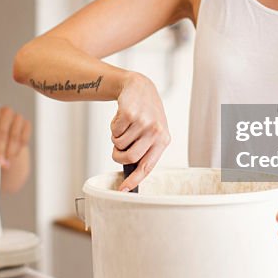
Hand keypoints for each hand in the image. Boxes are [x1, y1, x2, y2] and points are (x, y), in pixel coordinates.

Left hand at [0, 105, 30, 167]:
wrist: (4, 136)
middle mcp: (5, 112)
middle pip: (3, 132)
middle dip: (0, 149)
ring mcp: (17, 117)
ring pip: (15, 136)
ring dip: (10, 151)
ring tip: (6, 163)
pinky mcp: (26, 124)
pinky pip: (24, 138)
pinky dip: (19, 149)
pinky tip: (13, 156)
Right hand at [111, 72, 169, 191]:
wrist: (139, 87)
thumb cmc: (145, 113)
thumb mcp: (153, 131)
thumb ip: (146, 149)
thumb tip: (131, 172)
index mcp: (163, 140)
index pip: (147, 166)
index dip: (134, 180)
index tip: (122, 190)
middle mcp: (155, 131)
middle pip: (130, 157)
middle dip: (118, 156)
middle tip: (117, 149)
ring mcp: (143, 122)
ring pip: (119, 144)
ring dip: (116, 138)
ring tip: (125, 127)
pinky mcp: (129, 113)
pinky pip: (114, 132)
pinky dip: (113, 127)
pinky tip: (122, 117)